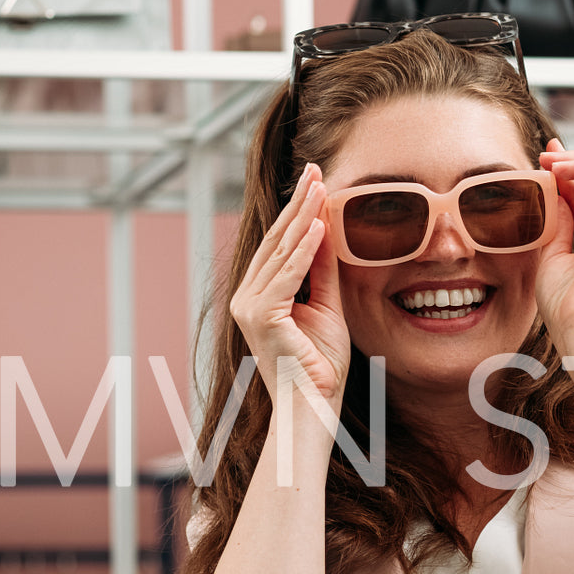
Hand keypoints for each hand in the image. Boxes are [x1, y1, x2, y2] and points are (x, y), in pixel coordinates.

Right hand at [229, 163, 349, 407]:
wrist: (313, 405)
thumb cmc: (320, 366)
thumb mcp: (326, 307)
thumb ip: (322, 272)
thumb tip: (325, 231)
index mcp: (258, 296)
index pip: (280, 245)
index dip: (298, 212)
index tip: (315, 181)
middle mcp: (246, 298)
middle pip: (276, 241)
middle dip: (298, 204)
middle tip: (315, 169)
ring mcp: (249, 306)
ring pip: (281, 253)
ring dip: (303, 217)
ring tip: (320, 186)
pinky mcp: (260, 316)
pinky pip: (287, 275)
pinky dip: (304, 250)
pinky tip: (318, 226)